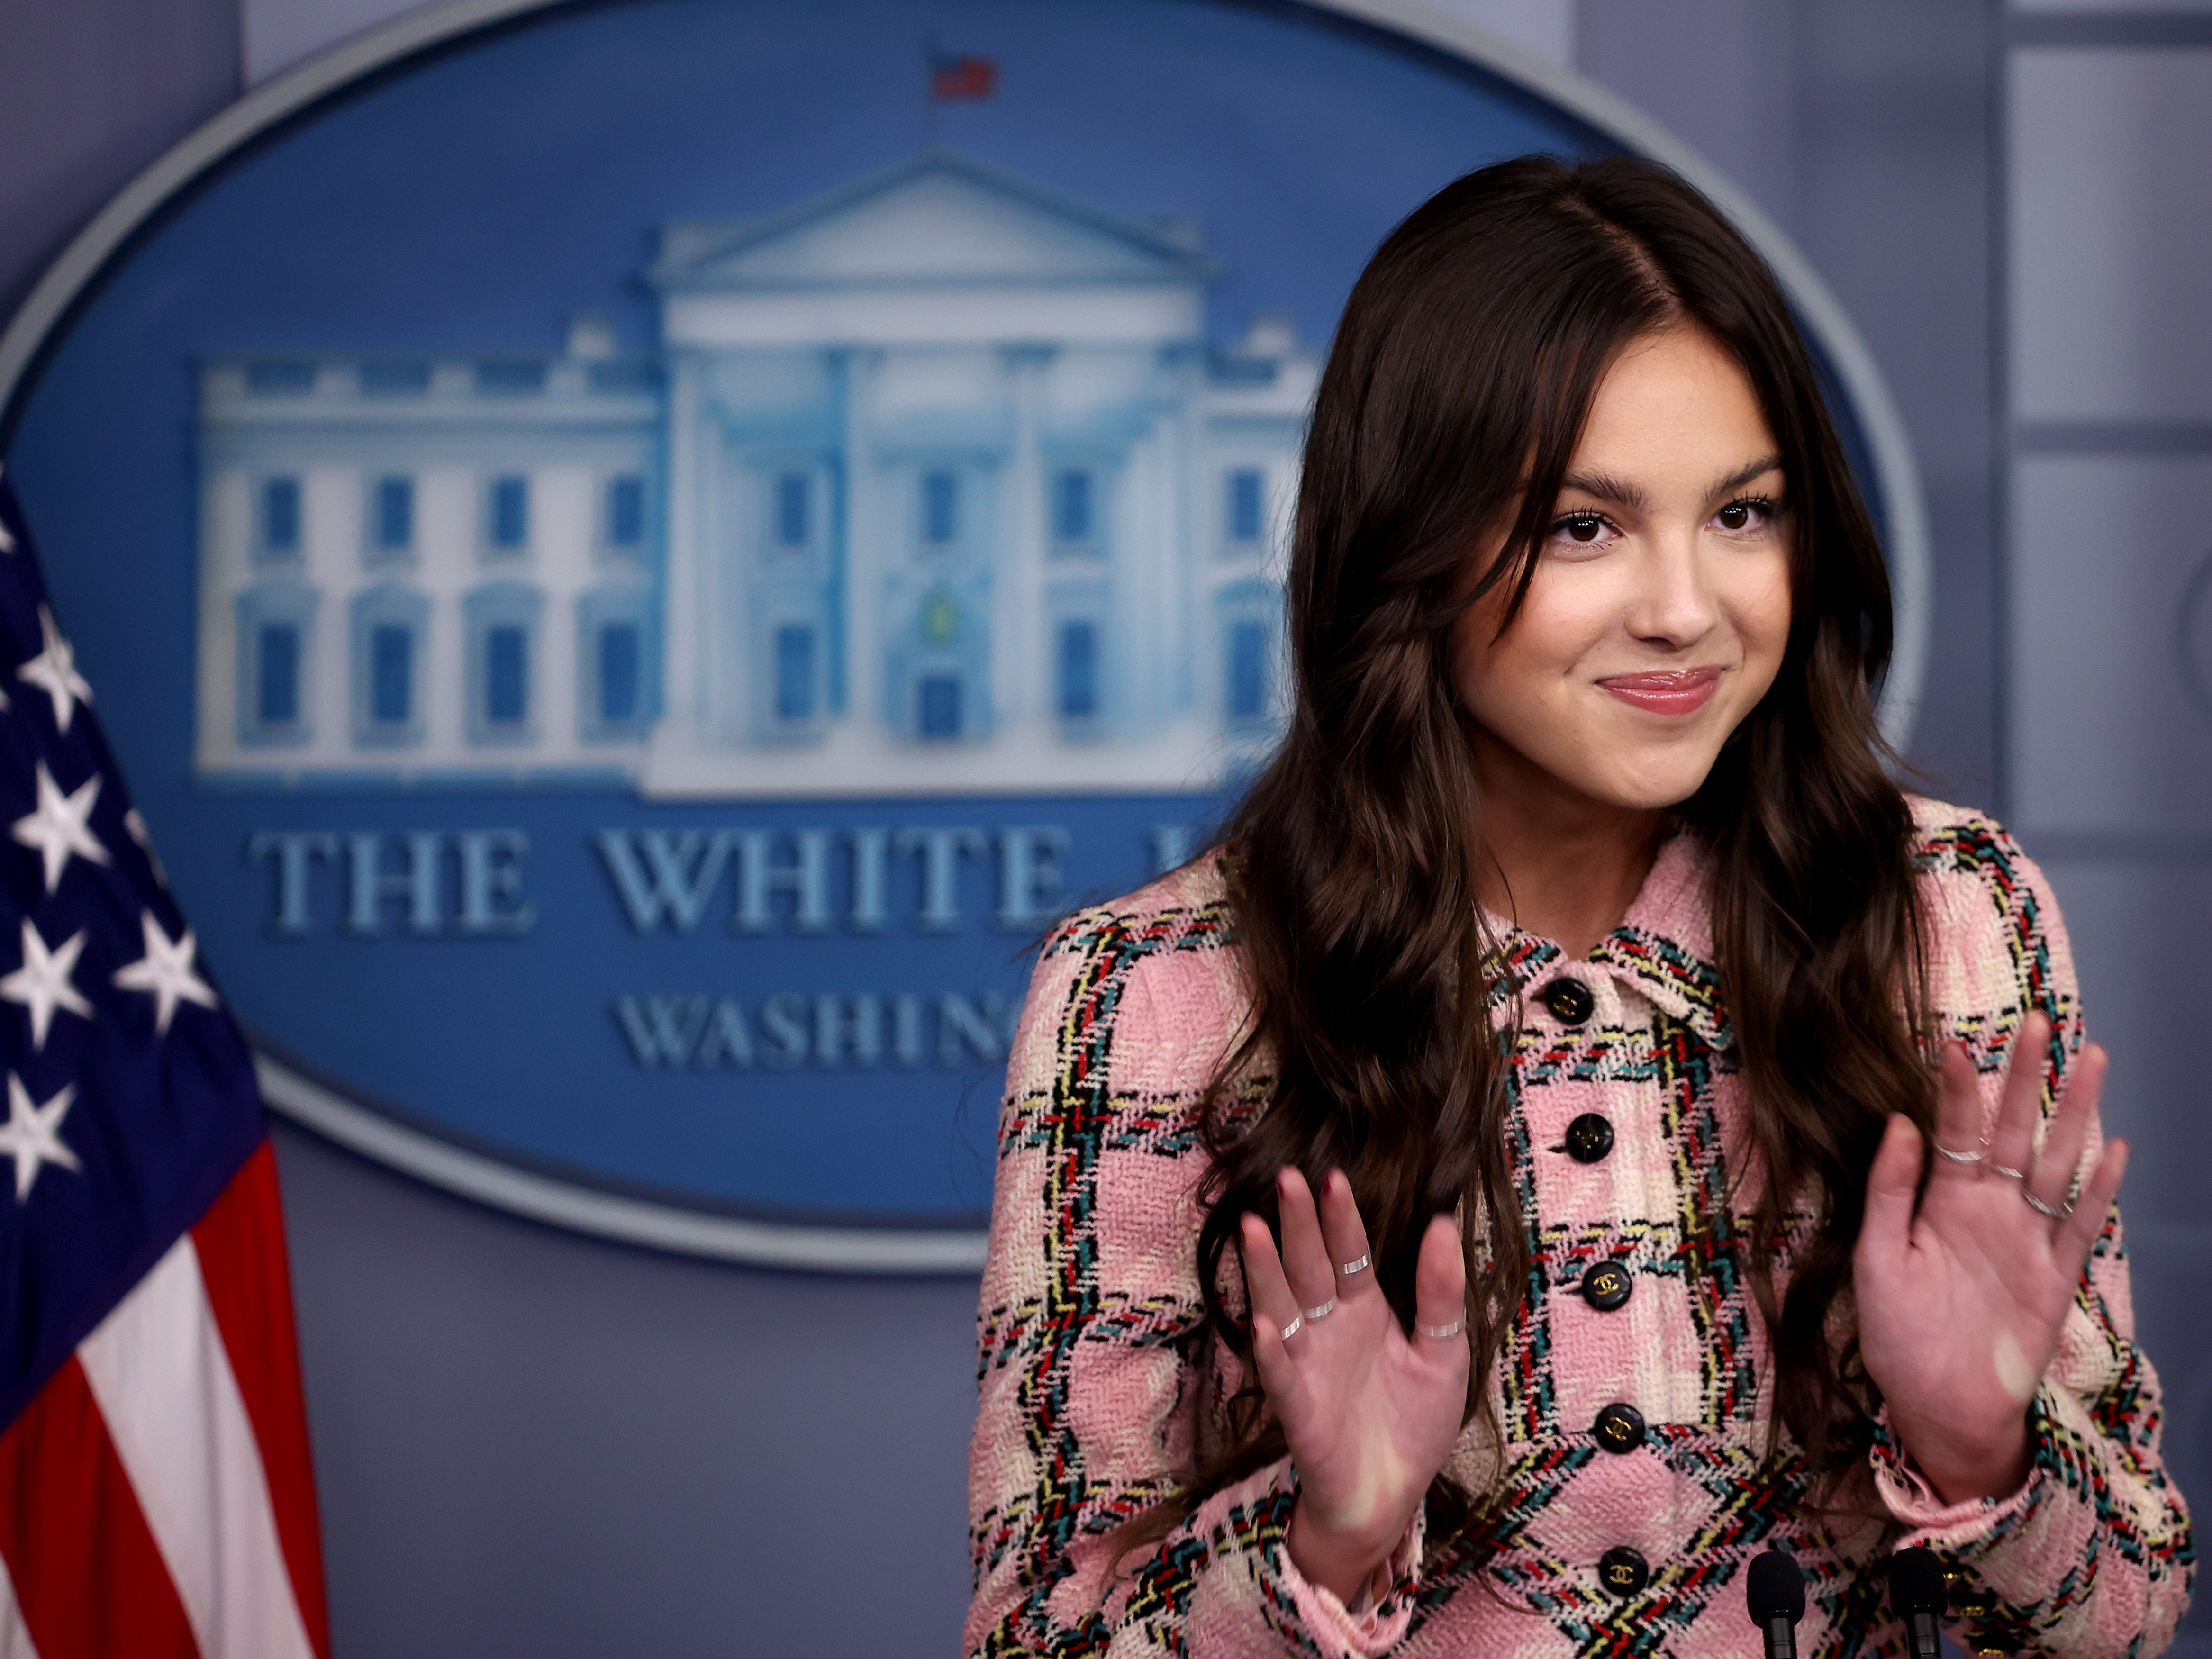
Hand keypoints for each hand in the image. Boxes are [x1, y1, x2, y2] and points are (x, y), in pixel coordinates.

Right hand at [1239, 1169, 1468, 1604]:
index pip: (1350, 1253)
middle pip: (1309, 1267)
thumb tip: (1445, 1223)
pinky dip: (1269, 1350)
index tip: (1331, 1176)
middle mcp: (1327, 1328)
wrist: (1390, 1495)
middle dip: (1297, 1225)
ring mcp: (1306, 1363)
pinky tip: (1262, 1322)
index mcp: (1364, 1310)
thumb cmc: (1415, 1423)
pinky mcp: (1297, 1407)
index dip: (1341, 1218)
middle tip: (1286, 1179)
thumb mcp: (1444, 1354)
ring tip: (1252, 1228)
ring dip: (1265, 1270)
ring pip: (1281, 1306)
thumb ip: (1441, 1294)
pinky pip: (1279, 1374)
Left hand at [1855, 1014, 2127, 1503]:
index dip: (1956, 1088)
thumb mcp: (1876, 1260)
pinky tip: (2113, 1146)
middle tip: (2038, 1022)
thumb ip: (1889, 1191)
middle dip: (2025, 1078)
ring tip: (2090, 1059)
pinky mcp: (2056, 1277)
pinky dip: (2099, 1187)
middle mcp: (1988, 1211)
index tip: (1955, 1039)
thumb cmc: (1899, 1339)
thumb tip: (1899, 1122)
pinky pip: (2081, 1224)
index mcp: (1939, 1204)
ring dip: (2073, 1114)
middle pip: (2012, 1131)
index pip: (1952, 1132)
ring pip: (2056, 1163)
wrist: (1939, 1408)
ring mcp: (2026, 1240)